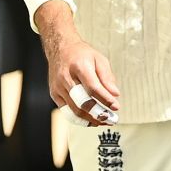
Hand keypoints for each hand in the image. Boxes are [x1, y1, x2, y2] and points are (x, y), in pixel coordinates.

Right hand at [36, 0, 120, 124]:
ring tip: (104, 122)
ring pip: (74, 110)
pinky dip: (80, 119)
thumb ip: (107, 77)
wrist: (60, 48)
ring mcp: (58, 87)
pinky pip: (67, 111)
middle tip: (111, 119)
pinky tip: (91, 120)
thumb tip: (115, 94)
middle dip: (98, 113)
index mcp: (79, 66)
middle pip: (82, 102)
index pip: (93, 87)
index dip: (105, 99)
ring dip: (91, 119)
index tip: (116, 107)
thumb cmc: (81, 54)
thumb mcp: (99, 59)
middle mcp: (66, 77)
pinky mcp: (54, 94)